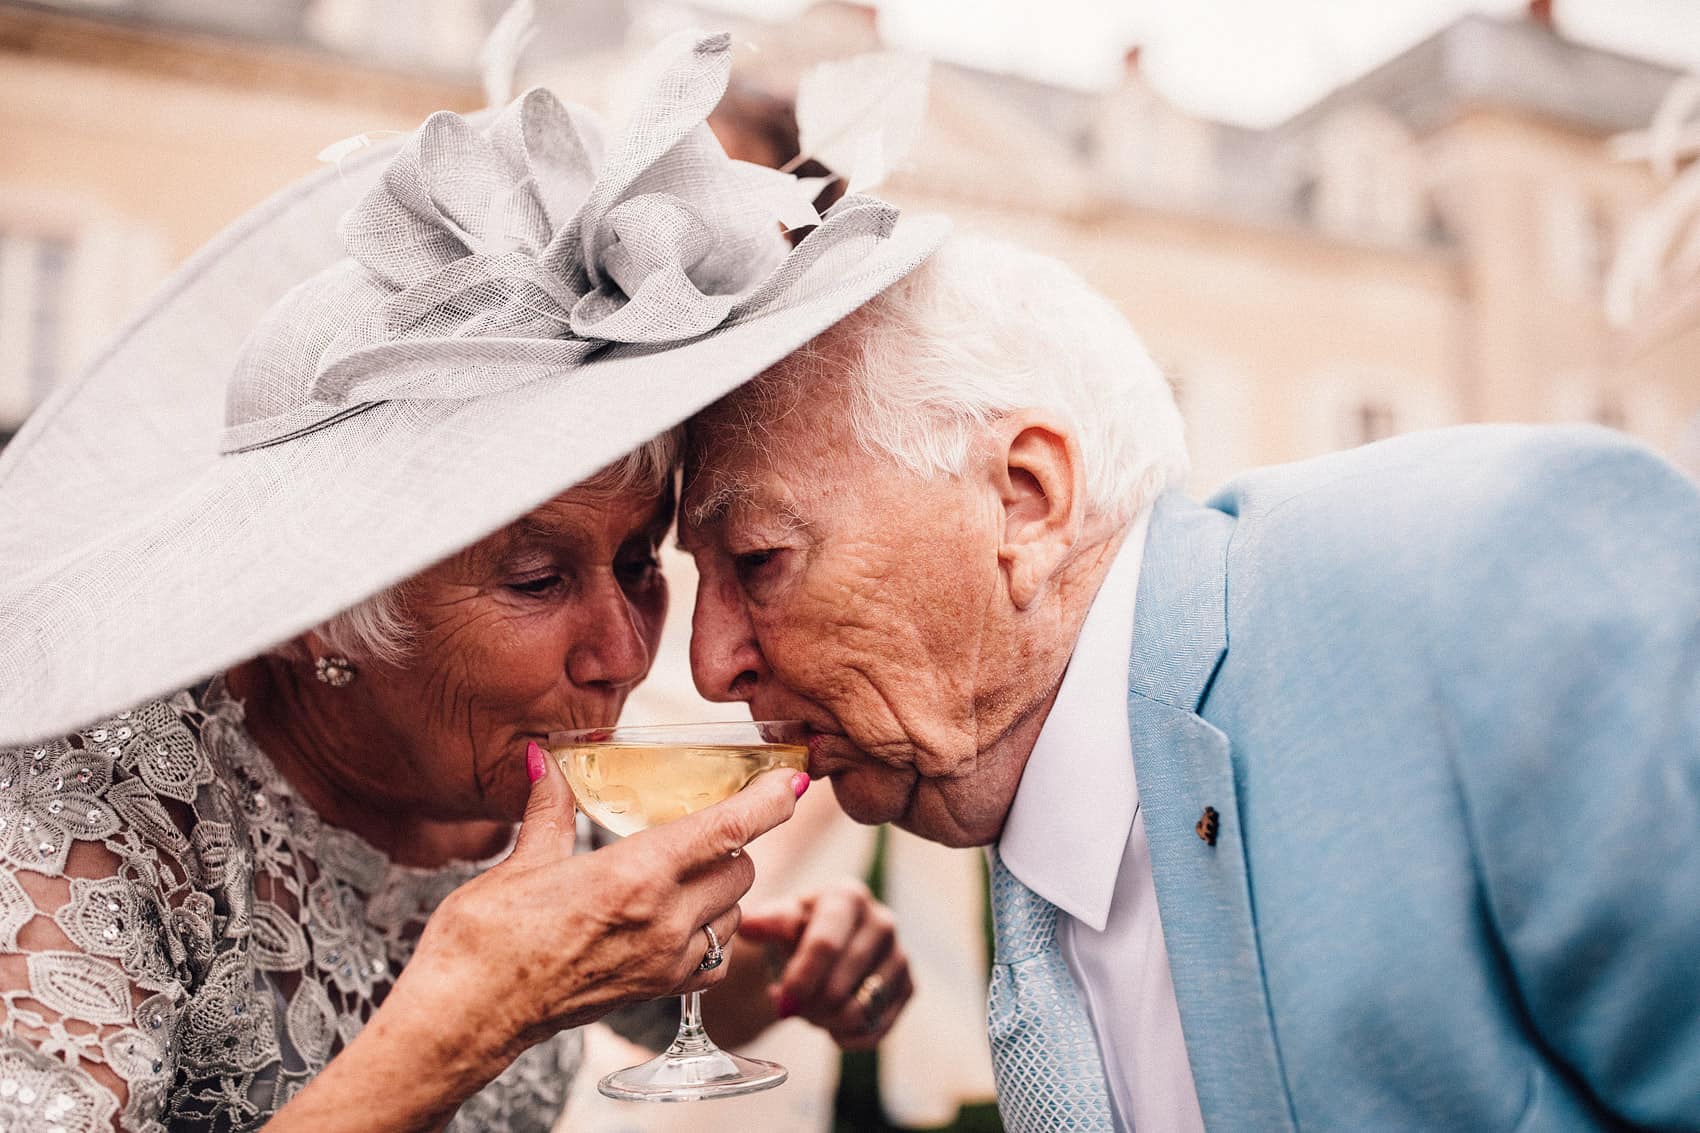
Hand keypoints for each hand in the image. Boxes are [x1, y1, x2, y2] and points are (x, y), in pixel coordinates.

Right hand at [408, 753, 805, 1059]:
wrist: (466, 1017)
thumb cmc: (485, 939)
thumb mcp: (520, 861)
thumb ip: (550, 807)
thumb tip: (544, 759)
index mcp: (635, 875)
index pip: (729, 829)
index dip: (769, 800)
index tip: (793, 779)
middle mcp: (664, 919)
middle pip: (741, 866)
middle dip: (734, 839)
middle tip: (704, 822)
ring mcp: (666, 960)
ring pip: (735, 909)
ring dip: (725, 885)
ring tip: (686, 870)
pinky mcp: (659, 991)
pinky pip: (717, 954)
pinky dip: (714, 932)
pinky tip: (680, 918)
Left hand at [739, 879, 912, 1050]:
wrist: (823, 945)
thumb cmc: (795, 929)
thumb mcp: (775, 919)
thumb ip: (766, 922)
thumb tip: (750, 927)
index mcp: (848, 896)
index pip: (826, 944)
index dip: (802, 977)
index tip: (781, 999)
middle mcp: (882, 921)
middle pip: (841, 985)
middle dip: (808, 1006)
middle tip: (788, 1007)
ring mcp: (899, 955)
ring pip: (860, 1011)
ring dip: (825, 1021)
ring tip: (808, 1011)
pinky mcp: (908, 986)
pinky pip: (876, 1029)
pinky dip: (846, 1037)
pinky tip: (829, 1024)